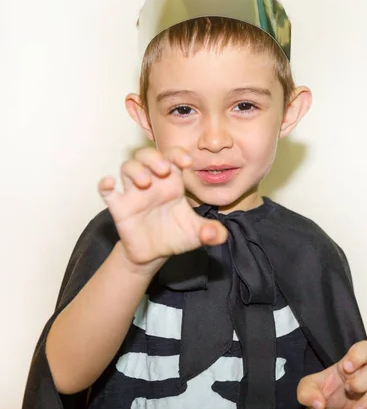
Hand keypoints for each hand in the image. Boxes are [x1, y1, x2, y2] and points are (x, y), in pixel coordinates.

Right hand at [98, 147, 226, 272]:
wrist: (155, 253)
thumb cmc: (176, 235)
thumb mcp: (198, 234)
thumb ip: (212, 233)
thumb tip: (220, 236)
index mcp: (173, 183)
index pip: (173, 157)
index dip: (178, 154)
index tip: (187, 162)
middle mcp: (153, 182)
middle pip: (147, 155)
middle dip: (154, 157)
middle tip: (163, 169)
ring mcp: (134, 193)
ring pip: (128, 167)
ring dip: (135, 170)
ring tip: (145, 183)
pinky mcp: (119, 207)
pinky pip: (107, 191)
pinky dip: (104, 184)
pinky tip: (109, 183)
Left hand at [297, 341, 366, 408]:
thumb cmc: (322, 395)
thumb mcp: (307, 389)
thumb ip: (307, 391)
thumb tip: (318, 403)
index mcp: (350, 365)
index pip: (364, 348)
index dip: (358, 355)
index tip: (346, 367)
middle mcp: (365, 376)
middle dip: (362, 380)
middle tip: (349, 390)